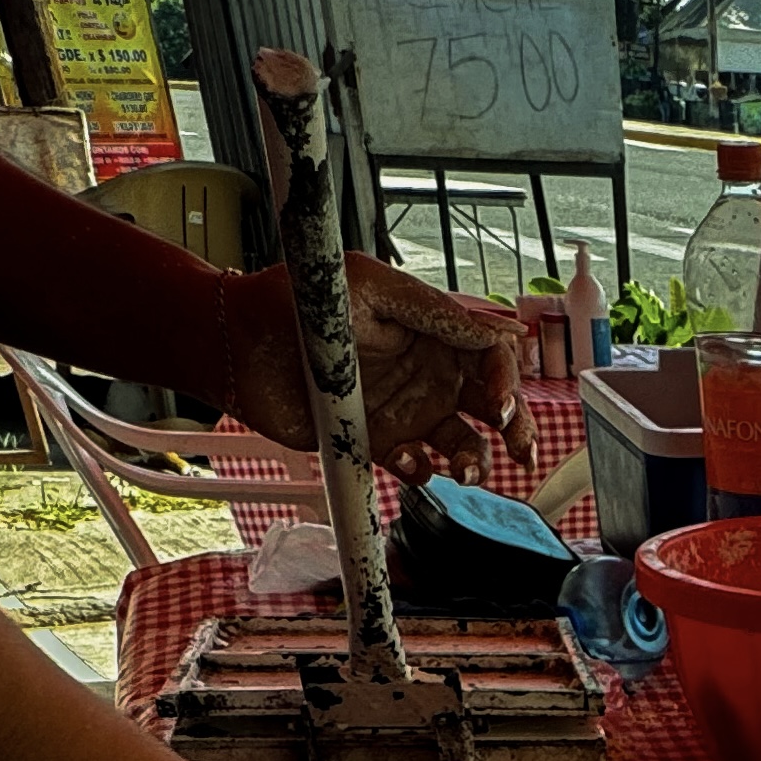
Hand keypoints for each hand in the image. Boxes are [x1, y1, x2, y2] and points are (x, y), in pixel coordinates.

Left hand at [224, 259, 534, 482]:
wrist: (238, 346)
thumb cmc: (296, 301)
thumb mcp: (368, 288)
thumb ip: (432, 309)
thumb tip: (494, 329)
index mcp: (432, 330)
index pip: (491, 354)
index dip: (506, 379)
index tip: (500, 403)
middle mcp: (426, 371)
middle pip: (493, 403)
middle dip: (517, 429)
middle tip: (521, 451)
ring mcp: (405, 410)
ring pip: (463, 443)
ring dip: (475, 461)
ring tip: (465, 470)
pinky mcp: (377, 442)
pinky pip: (416, 467)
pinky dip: (420, 472)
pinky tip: (406, 462)